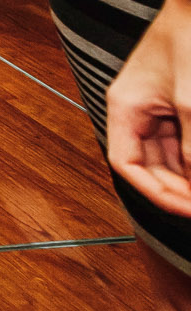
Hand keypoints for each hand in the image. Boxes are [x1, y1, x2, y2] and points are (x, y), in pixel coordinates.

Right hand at [111, 0, 190, 216]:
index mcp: (125, 106)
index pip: (126, 164)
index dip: (155, 193)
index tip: (188, 208)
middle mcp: (135, 108)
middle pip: (148, 163)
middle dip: (177, 186)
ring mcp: (156, 105)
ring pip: (167, 154)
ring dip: (188, 172)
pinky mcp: (176, 102)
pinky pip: (181, 140)